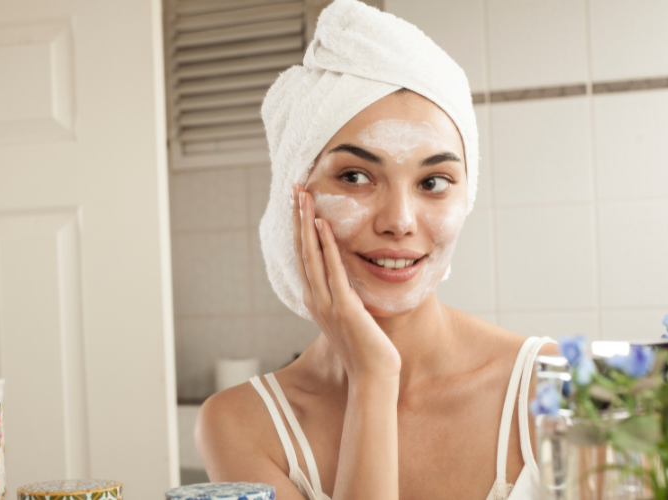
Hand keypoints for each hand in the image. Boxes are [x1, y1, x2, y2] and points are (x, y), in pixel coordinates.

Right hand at [293, 185, 400, 380]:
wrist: (372, 376)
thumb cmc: (366, 349)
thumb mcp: (351, 317)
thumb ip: (344, 297)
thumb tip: (347, 282)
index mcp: (316, 300)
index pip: (304, 256)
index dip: (300, 228)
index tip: (299, 204)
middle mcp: (315, 299)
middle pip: (302, 250)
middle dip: (298, 218)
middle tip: (295, 189)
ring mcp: (326, 303)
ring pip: (311, 255)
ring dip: (306, 223)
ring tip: (303, 197)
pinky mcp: (343, 307)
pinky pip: (333, 270)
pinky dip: (326, 246)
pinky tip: (323, 224)